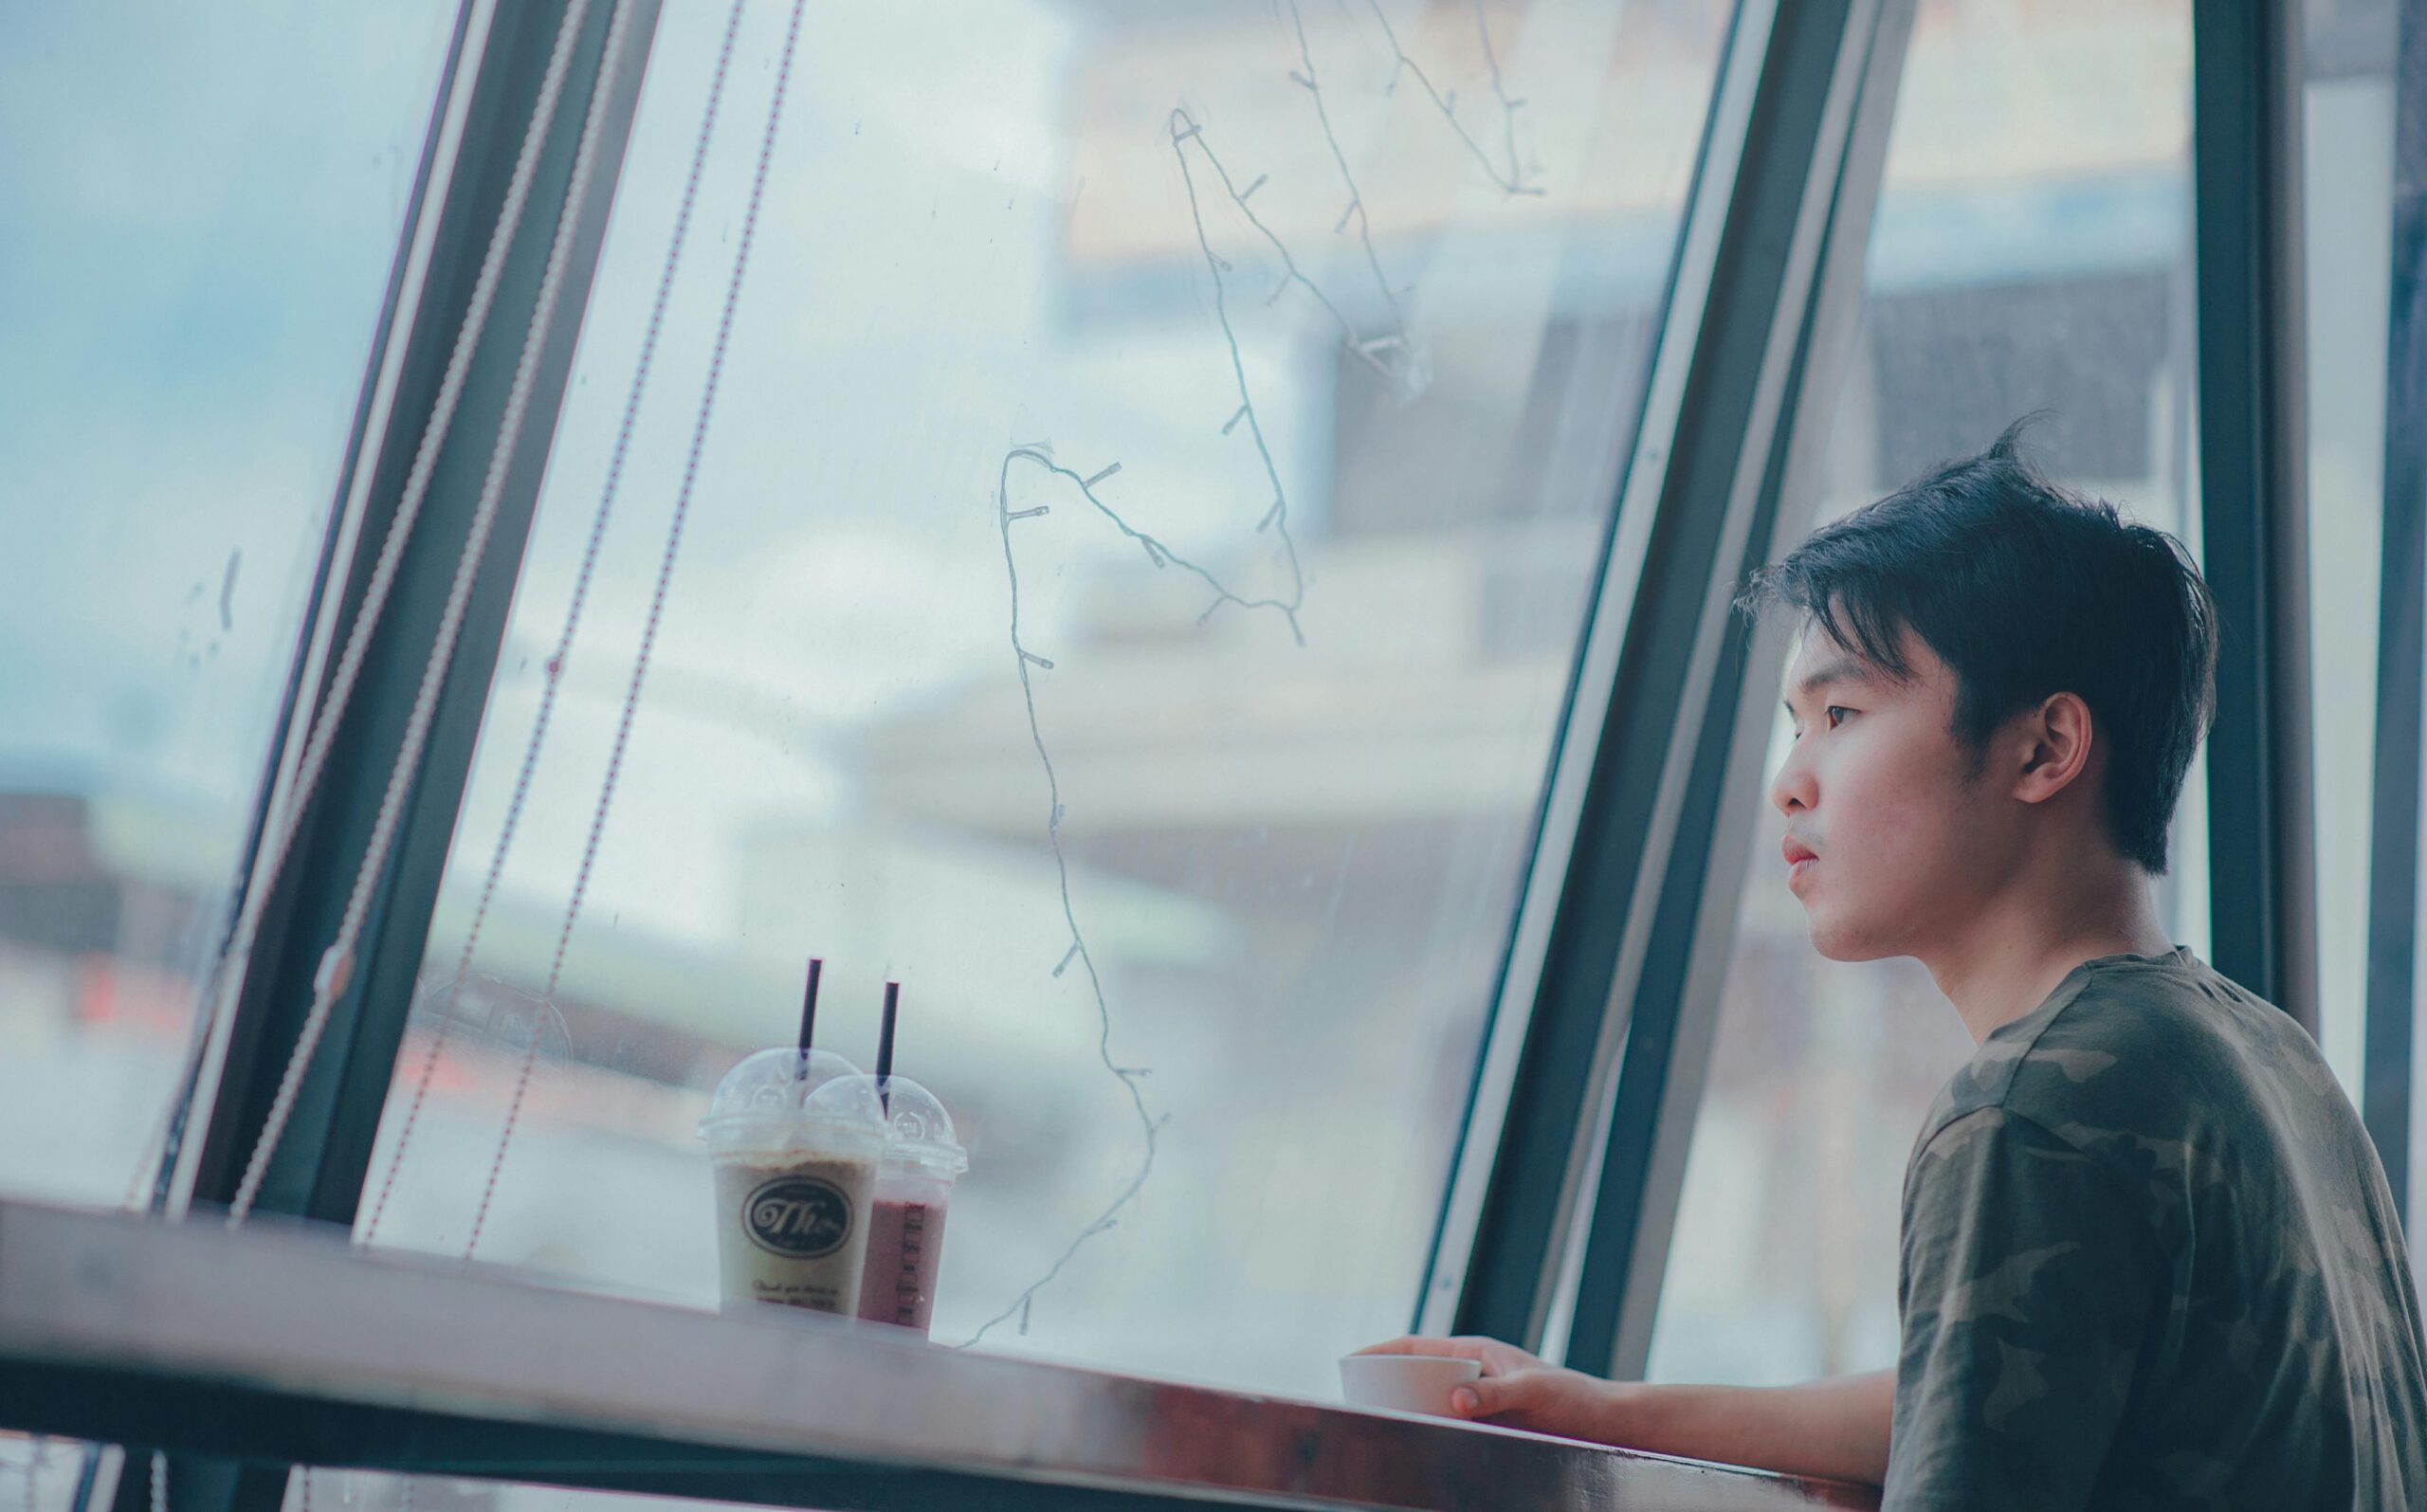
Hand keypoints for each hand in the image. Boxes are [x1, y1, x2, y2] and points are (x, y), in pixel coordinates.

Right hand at [1353, 1335, 1619, 1441]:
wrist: (1604, 1424)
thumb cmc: (1573, 1398)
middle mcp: (1472, 1373)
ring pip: (1428, 1403)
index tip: (1351, 1363)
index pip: (1416, 1346)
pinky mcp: (1487, 1424)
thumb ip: (1494, 1394)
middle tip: (1358, 1404)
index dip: (1381, 1352)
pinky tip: (1418, 1448)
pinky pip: (1446, 1425)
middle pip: (1415, 1375)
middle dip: (1385, 1385)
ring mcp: (1478, 1399)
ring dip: (1406, 1412)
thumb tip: (1454, 1398)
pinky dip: (1428, 1432)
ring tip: (1380, 1428)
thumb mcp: (1533, 1392)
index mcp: (1476, 1352)